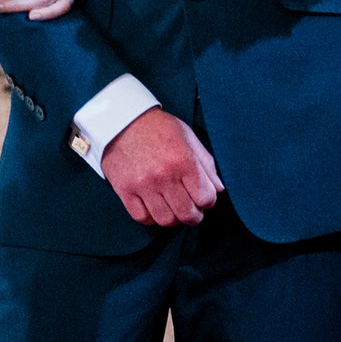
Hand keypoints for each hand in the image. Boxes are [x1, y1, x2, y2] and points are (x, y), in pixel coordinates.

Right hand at [101, 107, 222, 226]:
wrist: (122, 120)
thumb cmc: (158, 128)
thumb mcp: (188, 138)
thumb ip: (206, 164)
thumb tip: (218, 189)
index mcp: (184, 161)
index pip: (206, 198)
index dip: (208, 201)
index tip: (203, 197)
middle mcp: (164, 175)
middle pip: (187, 214)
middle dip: (194, 215)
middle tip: (191, 209)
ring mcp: (143, 185)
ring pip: (165, 220)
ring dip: (173, 218)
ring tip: (173, 208)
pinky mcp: (125, 190)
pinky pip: (142, 217)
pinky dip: (150, 217)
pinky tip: (154, 207)